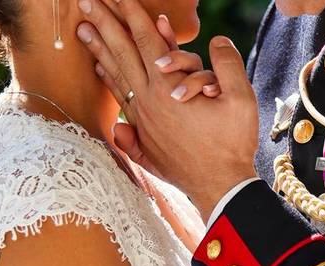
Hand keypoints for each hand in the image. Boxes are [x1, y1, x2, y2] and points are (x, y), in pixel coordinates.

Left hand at [77, 0, 258, 216]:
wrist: (219, 188)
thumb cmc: (233, 144)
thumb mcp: (241, 99)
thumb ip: (227, 65)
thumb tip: (216, 41)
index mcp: (168, 88)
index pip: (146, 40)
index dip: (131, 13)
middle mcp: (148, 102)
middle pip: (122, 54)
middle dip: (104, 23)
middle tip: (86, 2)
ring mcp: (142, 121)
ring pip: (117, 76)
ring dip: (99, 50)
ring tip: (83, 30)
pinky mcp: (143, 137)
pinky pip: (120, 102)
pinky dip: (109, 82)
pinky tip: (101, 72)